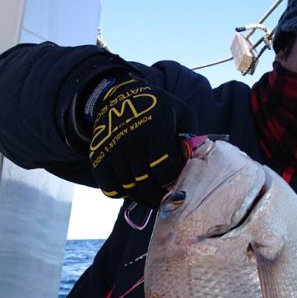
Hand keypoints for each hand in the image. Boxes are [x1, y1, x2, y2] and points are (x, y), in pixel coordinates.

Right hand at [88, 76, 195, 204]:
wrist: (118, 96)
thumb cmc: (156, 108)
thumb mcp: (179, 111)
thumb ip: (191, 135)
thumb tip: (197, 161)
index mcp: (155, 128)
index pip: (165, 169)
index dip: (173, 181)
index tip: (177, 181)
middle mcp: (131, 140)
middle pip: (147, 184)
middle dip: (160, 197)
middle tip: (168, 202)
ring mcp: (112, 150)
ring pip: (130, 189)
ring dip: (144, 198)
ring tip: (154, 197)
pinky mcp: (98, 158)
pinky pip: (111, 189)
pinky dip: (123, 194)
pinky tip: (134, 187)